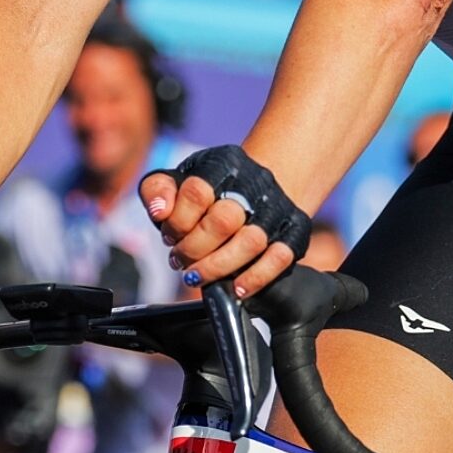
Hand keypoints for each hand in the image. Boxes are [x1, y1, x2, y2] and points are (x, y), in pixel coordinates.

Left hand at [139, 145, 310, 298]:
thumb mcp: (179, 179)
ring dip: (217, 267)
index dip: (177, 221)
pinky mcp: (295, 231)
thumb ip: (157, 189)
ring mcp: (278, 208)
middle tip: (180, 259)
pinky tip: (236, 288)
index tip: (169, 234)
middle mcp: (255, 183)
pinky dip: (255, 278)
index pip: (196, 191)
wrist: (259, 187)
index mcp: (224, 164)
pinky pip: (280, 258)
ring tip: (197, 275)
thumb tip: (159, 211)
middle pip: (224, 220)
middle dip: (194, 248)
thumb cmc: (210, 191)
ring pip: (251, 242)